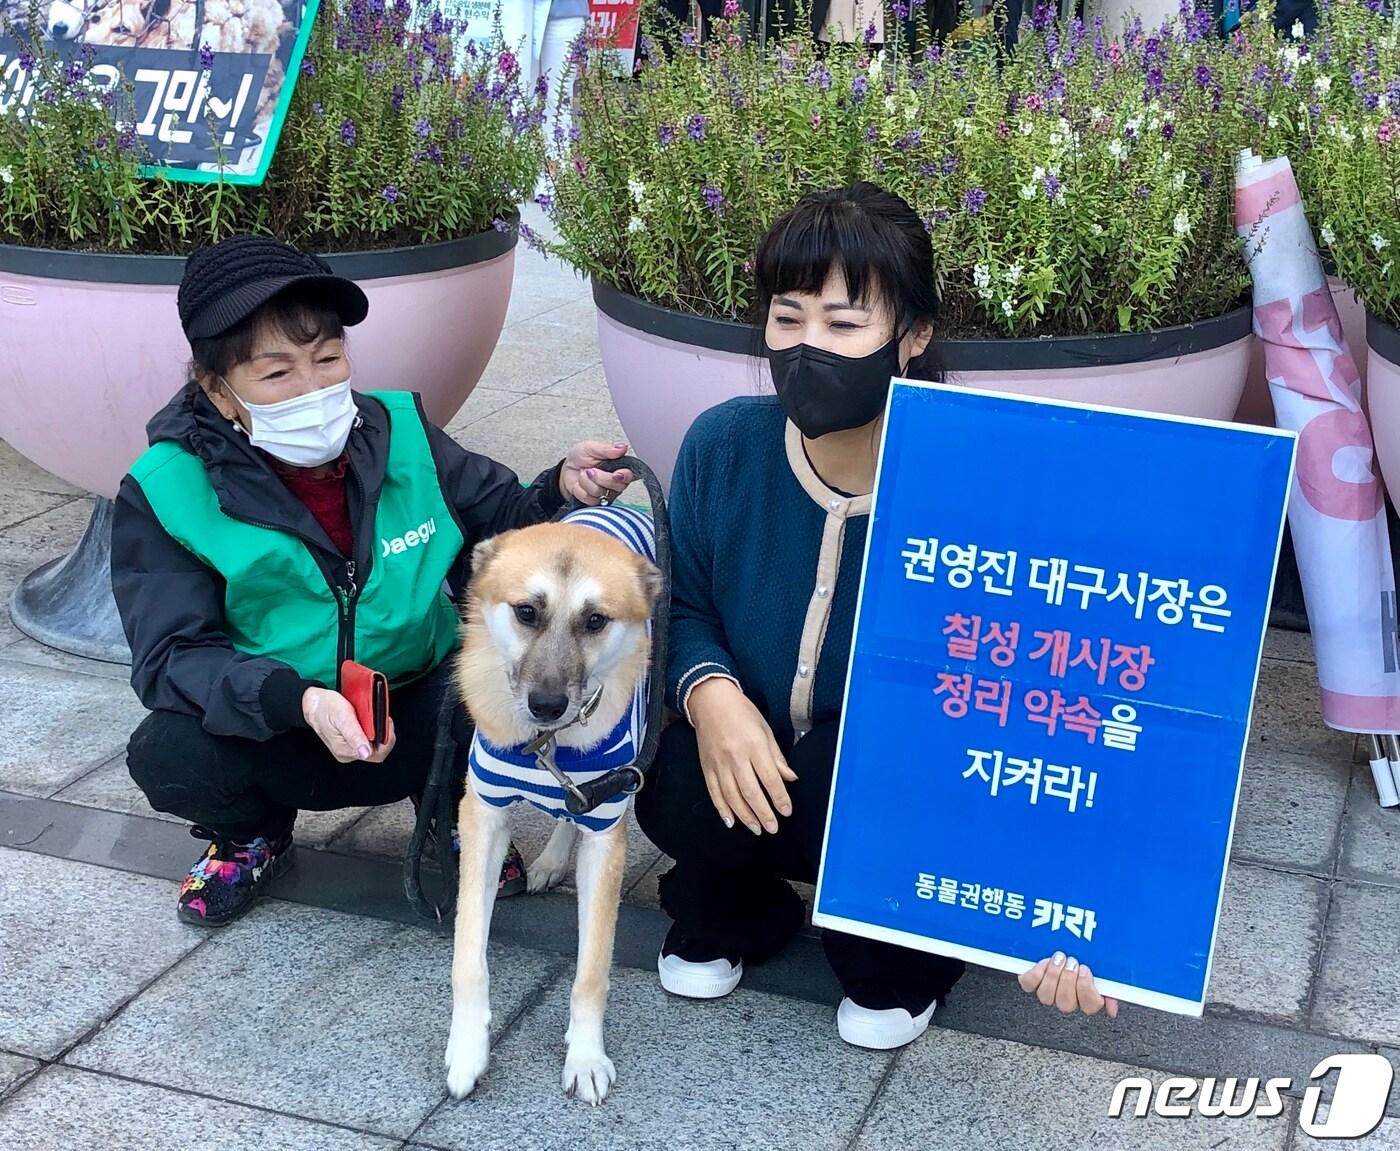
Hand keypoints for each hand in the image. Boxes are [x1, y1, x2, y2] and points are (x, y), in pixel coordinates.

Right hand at [302, 687, 396, 763]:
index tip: (386, 721)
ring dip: (378, 728)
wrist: (313, 704)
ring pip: (374, 742)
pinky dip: (372, 727)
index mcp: (346, 751)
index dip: (386, 738)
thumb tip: (365, 753)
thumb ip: (354, 736)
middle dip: (383, 732)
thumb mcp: (342, 717)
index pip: (377, 754)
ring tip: (372, 715)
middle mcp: (348, 753)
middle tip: (380, 716)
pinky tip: (367, 719)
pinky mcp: (351, 741)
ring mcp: (350, 747)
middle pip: (378, 749)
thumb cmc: (325, 708)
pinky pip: (368, 737)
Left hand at [560, 440, 633, 504]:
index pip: (632, 474)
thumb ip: (607, 449)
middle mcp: (616, 481)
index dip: (626, 476)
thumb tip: (622, 447)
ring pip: (601, 493)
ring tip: (583, 474)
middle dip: (601, 478)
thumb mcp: (591, 447)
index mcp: (619, 466)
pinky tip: (580, 484)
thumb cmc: (580, 457)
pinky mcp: (596, 501)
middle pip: (618, 486)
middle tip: (590, 470)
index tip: (616, 473)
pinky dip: (581, 490)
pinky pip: (591, 500)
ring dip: (587, 482)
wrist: (566, 469)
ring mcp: (606, 492)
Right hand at [688, 678, 796, 834]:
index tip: (786, 811)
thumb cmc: (740, 712)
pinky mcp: (706, 767)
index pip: (770, 778)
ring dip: (745, 816)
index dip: (779, 798)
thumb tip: (790, 778)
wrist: (710, 700)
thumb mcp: (765, 729)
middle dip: (764, 813)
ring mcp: (719, 764)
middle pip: (751, 792)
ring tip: (756, 828)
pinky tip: (731, 820)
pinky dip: (722, 809)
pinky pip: (714, 793)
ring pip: (732, 797)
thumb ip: (777, 757)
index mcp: (754, 745)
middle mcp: (735, 756)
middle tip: (772, 827)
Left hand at [1018, 953, 1119, 1018]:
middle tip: (1071, 962)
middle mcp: (1067, 998)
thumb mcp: (1105, 967)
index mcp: (1087, 996)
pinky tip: (1044, 962)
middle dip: (1068, 981)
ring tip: (1058, 959)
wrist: (1066, 932)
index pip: (1090, 1006)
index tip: (1086, 971)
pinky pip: (1029, 985)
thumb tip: (1111, 1009)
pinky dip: (1036, 973)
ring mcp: (1048, 991)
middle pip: (1066, 1004)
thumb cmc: (1087, 953)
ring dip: (1053, 977)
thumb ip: (1112, 986)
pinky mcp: (1032, 981)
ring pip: (1046, 997)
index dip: (1086, 990)